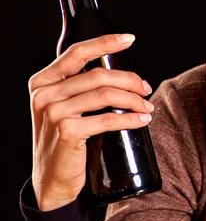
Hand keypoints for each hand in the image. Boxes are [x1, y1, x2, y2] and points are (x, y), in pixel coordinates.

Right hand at [29, 34, 153, 210]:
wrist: (52, 181)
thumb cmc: (65, 142)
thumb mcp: (64, 109)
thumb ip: (80, 90)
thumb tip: (123, 77)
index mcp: (43, 81)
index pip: (77, 52)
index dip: (105, 43)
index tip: (129, 39)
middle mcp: (44, 93)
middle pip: (98, 74)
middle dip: (130, 80)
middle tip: (146, 89)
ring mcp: (53, 112)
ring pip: (105, 94)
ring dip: (134, 99)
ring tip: (147, 106)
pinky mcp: (66, 131)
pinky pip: (107, 119)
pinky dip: (130, 119)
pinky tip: (143, 120)